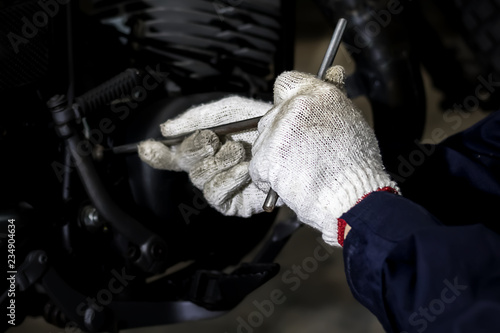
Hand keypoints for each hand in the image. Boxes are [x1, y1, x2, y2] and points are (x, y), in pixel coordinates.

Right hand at [138, 95, 281, 216]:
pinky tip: (244, 169)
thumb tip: (166, 129)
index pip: (175, 154)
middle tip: (213, 138)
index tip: (146, 148)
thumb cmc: (266, 123)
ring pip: (199, 178)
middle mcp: (212, 167)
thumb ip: (197, 117)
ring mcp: (222, 186)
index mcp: (207, 147)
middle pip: (185, 164)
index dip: (158, 154)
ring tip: (238, 151)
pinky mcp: (234, 204)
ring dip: (217, 161)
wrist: (295, 137)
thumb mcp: (230, 110)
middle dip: (195, 147)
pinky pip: (216, 194)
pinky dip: (228, 179)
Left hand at [249, 66, 398, 245]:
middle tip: (302, 151)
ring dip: (274, 155)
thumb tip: (334, 73)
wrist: (352, 196)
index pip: (286, 82)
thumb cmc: (356, 165)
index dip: (286, 99)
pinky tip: (287, 180)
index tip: (291, 113)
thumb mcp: (352, 120)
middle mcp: (296, 108)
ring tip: (299, 169)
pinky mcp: (266, 157)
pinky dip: (267, 176)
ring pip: (262, 140)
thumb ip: (334, 97)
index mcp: (317, 94)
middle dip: (281, 133)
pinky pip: (257, 165)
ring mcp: (279, 132)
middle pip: (272, 115)